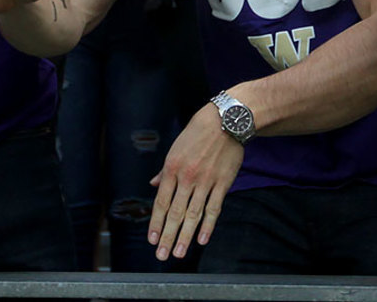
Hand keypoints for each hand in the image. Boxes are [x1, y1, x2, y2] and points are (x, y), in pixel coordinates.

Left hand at [148, 104, 242, 260]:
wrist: (224, 122)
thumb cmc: (197, 134)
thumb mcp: (175, 149)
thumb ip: (164, 171)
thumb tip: (153, 184)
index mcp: (172, 168)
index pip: (161, 201)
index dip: (156, 222)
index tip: (152, 239)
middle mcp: (187, 177)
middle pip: (175, 212)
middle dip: (167, 236)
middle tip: (162, 255)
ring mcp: (205, 181)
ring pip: (193, 214)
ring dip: (185, 236)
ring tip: (178, 253)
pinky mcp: (222, 184)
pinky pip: (214, 208)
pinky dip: (207, 225)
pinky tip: (201, 240)